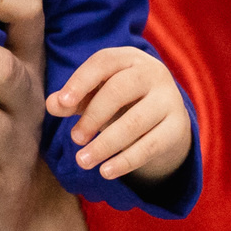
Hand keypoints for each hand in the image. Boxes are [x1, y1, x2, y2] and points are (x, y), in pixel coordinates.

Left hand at [47, 47, 190, 182]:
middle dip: (93, 116)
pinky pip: (150, 145)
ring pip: (135, 122)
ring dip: (105, 144)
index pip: (103, 62)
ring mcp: (169, 99)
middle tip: (74, 139)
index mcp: (128, 58)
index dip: (80, 82)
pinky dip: (126, 161)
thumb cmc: (120, 100)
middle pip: (120, 90)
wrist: (164, 114)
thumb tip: (53, 104)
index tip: (62, 104)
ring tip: (82, 161)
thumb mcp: (95, 95)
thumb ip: (72, 99)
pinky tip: (105, 172)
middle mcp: (153, 73)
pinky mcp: (178, 127)